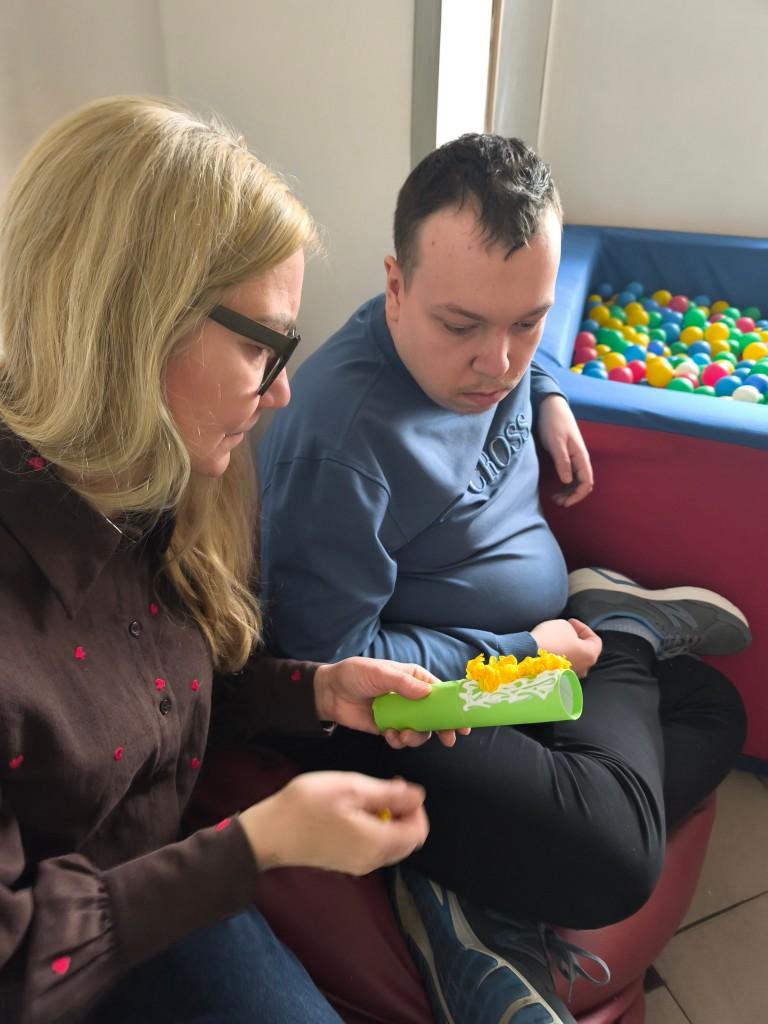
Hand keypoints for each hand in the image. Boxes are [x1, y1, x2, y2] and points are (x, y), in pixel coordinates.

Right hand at [239, 771, 428, 873]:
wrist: (269, 833)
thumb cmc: (307, 805)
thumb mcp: (350, 788)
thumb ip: (388, 794)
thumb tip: (418, 796)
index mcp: (377, 843)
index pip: (418, 831)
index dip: (416, 808)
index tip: (398, 788)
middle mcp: (373, 861)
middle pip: (407, 840)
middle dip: (404, 814)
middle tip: (384, 789)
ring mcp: (358, 865)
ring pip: (391, 844)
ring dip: (389, 820)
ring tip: (365, 797)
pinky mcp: (345, 863)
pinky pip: (374, 848)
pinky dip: (374, 829)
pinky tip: (353, 811)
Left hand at [314, 657, 468, 749]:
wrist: (329, 693)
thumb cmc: (355, 674)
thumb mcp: (379, 673)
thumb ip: (403, 683)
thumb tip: (427, 693)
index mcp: (413, 679)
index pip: (439, 692)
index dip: (453, 706)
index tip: (462, 722)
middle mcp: (410, 697)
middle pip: (435, 715)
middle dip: (442, 728)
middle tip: (447, 740)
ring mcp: (400, 714)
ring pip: (420, 730)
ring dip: (416, 737)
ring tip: (403, 736)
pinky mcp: (388, 728)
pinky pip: (401, 739)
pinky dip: (399, 741)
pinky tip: (389, 735)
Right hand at [530, 617, 601, 676]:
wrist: (528, 655)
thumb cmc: (550, 639)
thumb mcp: (564, 625)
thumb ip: (573, 630)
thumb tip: (570, 634)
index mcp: (590, 655)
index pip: (594, 639)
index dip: (583, 628)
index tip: (571, 622)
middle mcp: (584, 669)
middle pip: (585, 652)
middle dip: (576, 640)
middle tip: (566, 630)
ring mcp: (571, 676)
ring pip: (574, 660)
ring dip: (568, 650)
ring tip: (557, 640)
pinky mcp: (559, 679)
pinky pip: (563, 667)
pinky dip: (560, 658)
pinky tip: (551, 650)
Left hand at [536, 395, 593, 506]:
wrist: (550, 406)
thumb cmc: (553, 422)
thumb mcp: (556, 442)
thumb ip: (562, 461)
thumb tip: (567, 481)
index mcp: (580, 456)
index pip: (586, 482)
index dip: (577, 495)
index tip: (564, 502)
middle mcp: (580, 458)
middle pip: (583, 484)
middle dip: (573, 496)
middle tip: (557, 502)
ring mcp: (574, 457)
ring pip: (577, 480)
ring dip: (569, 491)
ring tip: (556, 498)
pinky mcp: (567, 455)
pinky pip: (570, 474)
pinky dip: (565, 484)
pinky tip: (556, 487)